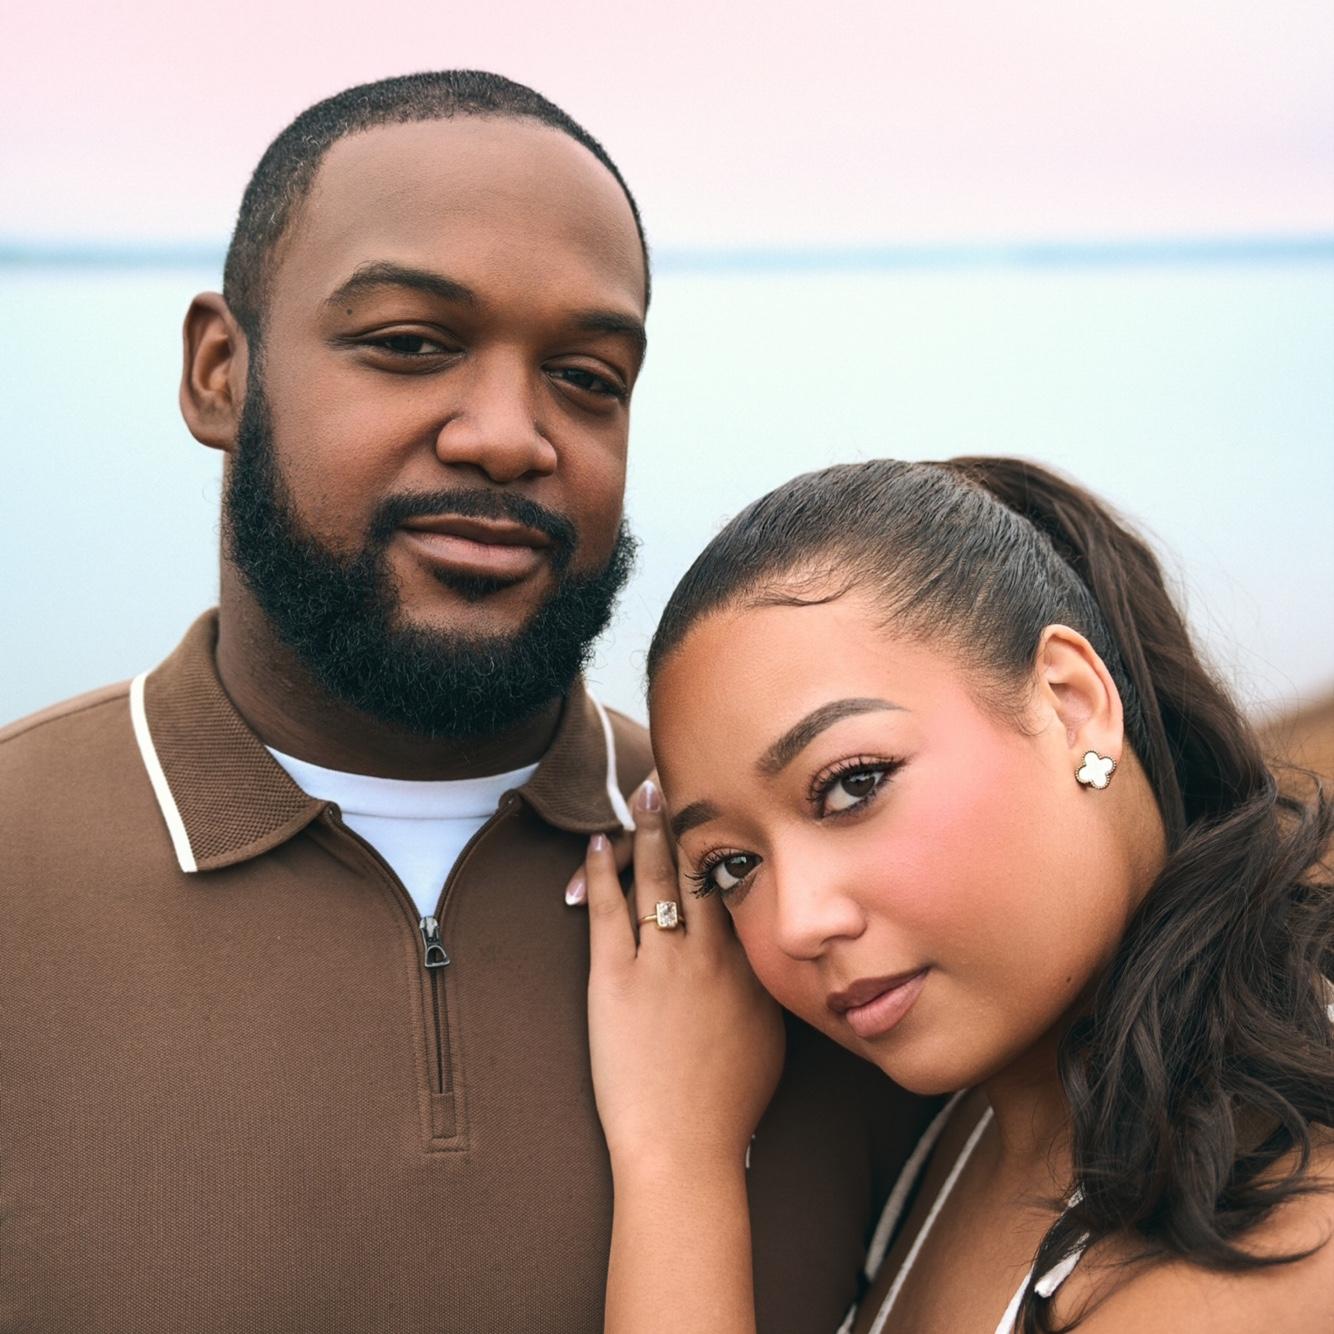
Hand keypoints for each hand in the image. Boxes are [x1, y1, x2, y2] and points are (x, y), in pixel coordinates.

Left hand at [576, 779, 784, 1177]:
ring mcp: (662, 962)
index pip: (745, 884)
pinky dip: (603, 872)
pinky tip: (597, 844)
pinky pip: (610, 910)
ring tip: (643, 793)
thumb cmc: (730, 1102)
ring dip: (649, 831)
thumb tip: (769, 954)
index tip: (730, 805)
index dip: (735, 840)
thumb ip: (770, 985)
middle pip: (704, 867)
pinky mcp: (616, 978)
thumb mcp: (773, 1037)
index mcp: (751, 963)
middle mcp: (711, 952)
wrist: (682, 1146)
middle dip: (692, 816)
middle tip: (681, 776)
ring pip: (659, 878)